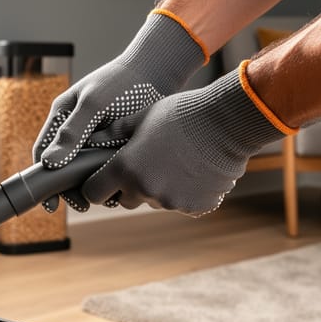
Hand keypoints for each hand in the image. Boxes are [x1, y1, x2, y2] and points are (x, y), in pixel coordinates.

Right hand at [33, 10, 206, 211]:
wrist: (158, 72)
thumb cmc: (123, 82)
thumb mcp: (95, 105)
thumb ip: (72, 133)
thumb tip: (48, 164)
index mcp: (63, 117)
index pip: (44, 153)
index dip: (43, 179)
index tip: (52, 203)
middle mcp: (76, 130)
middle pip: (64, 168)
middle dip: (72, 188)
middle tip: (85, 204)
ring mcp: (95, 139)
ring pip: (86, 171)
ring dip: (94, 185)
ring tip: (108, 195)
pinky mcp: (115, 145)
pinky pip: (107, 169)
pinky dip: (112, 180)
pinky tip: (123, 188)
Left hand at [82, 65, 288, 215]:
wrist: (228, 122)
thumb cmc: (182, 114)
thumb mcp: (142, 117)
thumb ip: (115, 133)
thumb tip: (93, 141)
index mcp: (126, 169)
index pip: (94, 193)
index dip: (96, 186)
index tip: (103, 178)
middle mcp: (145, 190)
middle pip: (125, 200)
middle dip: (130, 187)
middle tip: (145, 163)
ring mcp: (171, 202)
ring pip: (155, 201)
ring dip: (159, 188)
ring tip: (175, 161)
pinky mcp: (195, 207)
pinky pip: (182, 204)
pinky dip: (184, 193)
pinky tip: (194, 171)